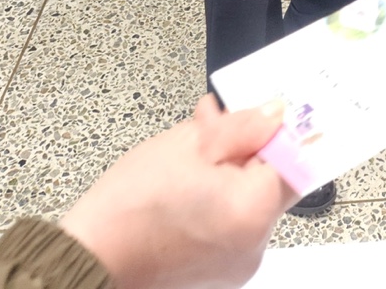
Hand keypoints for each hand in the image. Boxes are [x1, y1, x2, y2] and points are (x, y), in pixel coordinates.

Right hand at [60, 95, 295, 288]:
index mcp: (252, 210)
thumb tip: (274, 114)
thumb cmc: (130, 207)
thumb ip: (241, 127)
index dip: (283, 132)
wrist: (89, 260)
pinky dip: (220, 200)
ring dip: (232, 172)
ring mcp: (238, 263)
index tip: (269, 113)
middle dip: (249, 148)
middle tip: (218, 125)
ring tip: (193, 153)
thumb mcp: (188, 145)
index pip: (296, 161)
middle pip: (273, 181)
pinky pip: (234, 224)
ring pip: (251, 201)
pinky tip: (189, 183)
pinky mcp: (220, 273)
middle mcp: (254, 244)